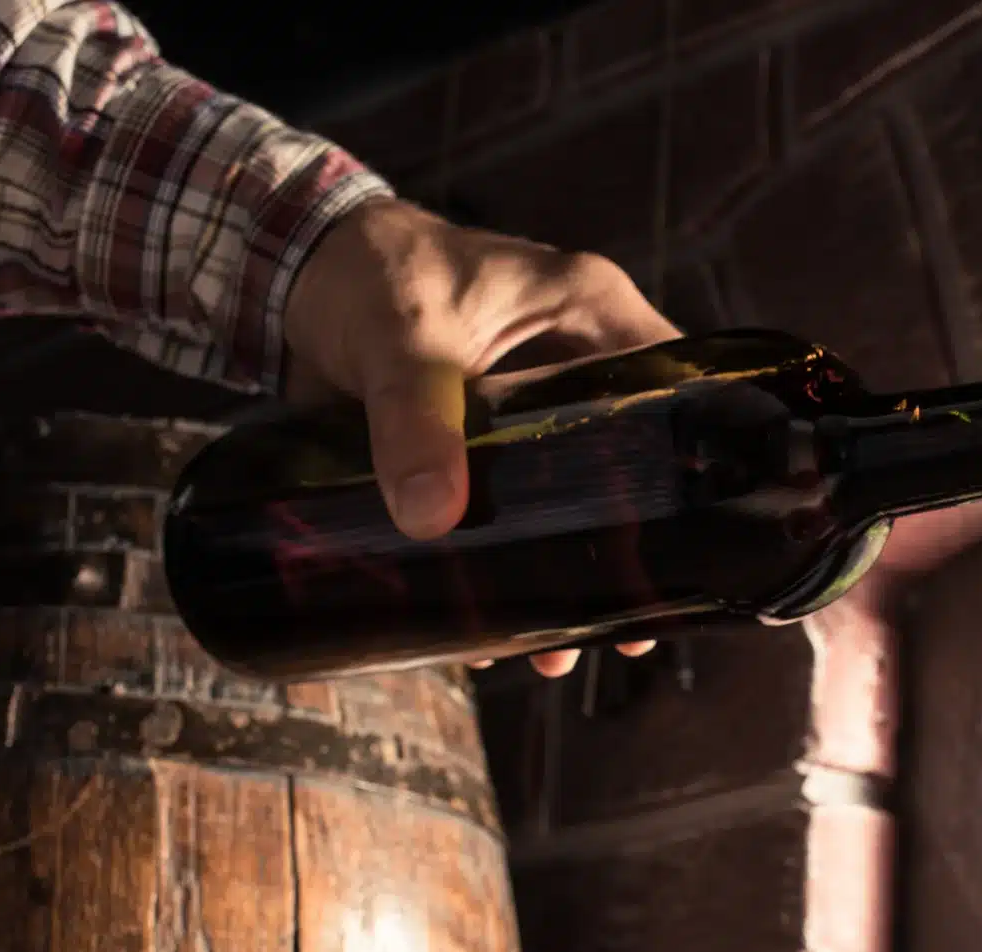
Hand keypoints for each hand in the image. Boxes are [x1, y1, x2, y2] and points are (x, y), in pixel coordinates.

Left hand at [282, 198, 676, 676]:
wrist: (288, 270)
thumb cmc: (368, 271)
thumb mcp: (401, 338)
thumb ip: (412, 420)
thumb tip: (429, 518)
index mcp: (590, 312)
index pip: (678, 381)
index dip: (693, 460)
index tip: (692, 544)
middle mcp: (576, 359)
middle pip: (631, 462)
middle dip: (625, 551)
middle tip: (624, 631)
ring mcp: (531, 407)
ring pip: (572, 497)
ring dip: (563, 571)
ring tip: (555, 651)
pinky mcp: (481, 442)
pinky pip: (510, 509)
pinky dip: (503, 562)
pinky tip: (488, 623)